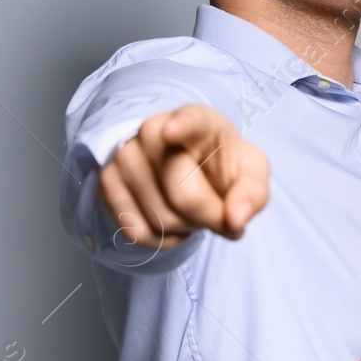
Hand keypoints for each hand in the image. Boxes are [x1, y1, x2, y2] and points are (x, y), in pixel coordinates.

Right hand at [97, 104, 269, 249]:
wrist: (191, 170)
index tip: (171, 131)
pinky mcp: (107, 181)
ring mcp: (126, 155)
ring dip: (184, 228)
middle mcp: (155, 130)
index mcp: (198, 120)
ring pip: (160, 218)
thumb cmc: (222, 167)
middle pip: (184, 194)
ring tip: (190, 209)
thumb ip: (252, 194)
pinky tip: (169, 222)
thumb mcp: (250, 173)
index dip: (181, 127)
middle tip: (216, 210)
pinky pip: (136, 231)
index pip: (190, 121)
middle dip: (209, 216)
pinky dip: (160, 240)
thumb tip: (236, 220)